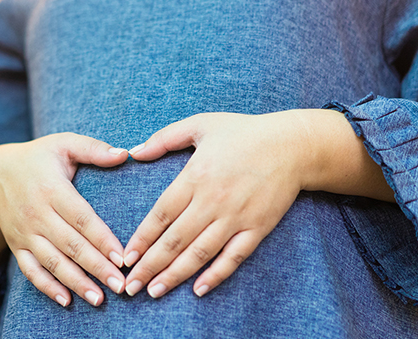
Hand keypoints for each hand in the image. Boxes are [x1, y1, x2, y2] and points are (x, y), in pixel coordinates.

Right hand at [0, 133, 129, 307]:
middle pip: (71, 245)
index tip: (122, 257)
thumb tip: (124, 154)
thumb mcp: (63, 143)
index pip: (81, 218)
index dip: (102, 239)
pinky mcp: (16, 246)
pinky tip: (67, 300)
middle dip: (96, 268)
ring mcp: (25, 233)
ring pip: (53, 262)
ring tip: (99, 298)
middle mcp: (36, 214)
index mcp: (51, 189)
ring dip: (76, 282)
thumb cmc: (38, 157)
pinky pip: (31, 271)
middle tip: (121, 285)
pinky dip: (47, 287)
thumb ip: (93, 148)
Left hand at [122, 109, 391, 298]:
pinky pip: (233, 257)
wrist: (292, 145)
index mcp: (195, 176)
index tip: (125, 257)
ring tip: (155, 291)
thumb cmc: (243, 132)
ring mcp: (236, 217)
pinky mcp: (257, 228)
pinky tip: (198, 289)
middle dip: (150, 265)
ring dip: (175, 275)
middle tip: (131, 286)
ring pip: (200, 253)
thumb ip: (164, 138)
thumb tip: (133, 152)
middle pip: (175, 240)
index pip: (161, 215)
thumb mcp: (200, 125)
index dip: (142, 238)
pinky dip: (216, 274)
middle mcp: (213, 201)